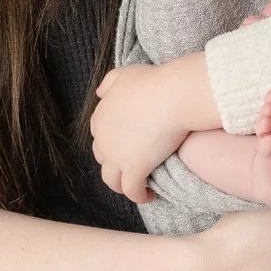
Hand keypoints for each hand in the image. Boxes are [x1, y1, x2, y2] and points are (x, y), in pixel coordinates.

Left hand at [90, 58, 211, 201]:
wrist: (171, 97)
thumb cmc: (152, 82)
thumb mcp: (124, 74)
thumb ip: (109, 83)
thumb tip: (99, 93)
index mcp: (100, 117)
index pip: (100, 135)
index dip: (112, 141)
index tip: (126, 143)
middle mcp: (103, 140)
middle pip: (103, 158)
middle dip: (114, 162)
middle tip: (132, 163)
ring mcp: (117, 157)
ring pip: (111, 180)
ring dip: (121, 185)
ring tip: (137, 186)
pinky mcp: (134, 170)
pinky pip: (132, 191)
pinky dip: (139, 195)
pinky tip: (149, 195)